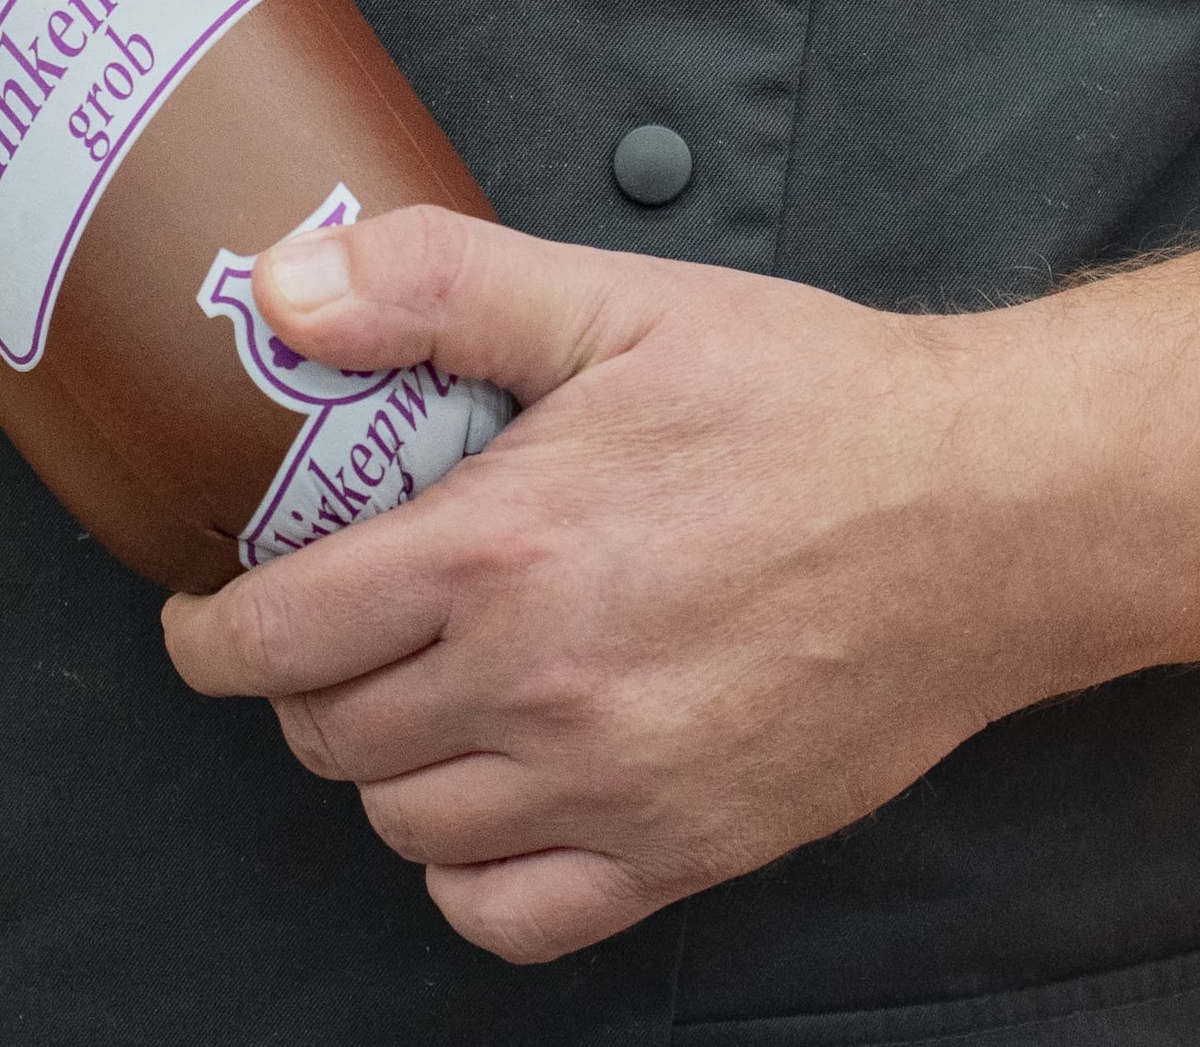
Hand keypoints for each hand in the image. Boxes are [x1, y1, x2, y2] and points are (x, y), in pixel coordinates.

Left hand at [159, 207, 1051, 962]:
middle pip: (327, 736)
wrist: (989, 515)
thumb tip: (282, 284)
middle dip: (303, 682)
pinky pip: (510, 916)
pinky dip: (473, 871)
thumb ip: (435, 284)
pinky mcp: (682, 851)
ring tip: (424, 690)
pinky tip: (496, 793)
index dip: (209, 629)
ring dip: (388, 763)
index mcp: (502, 549)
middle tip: (335, 625)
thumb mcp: (616, 299)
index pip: (271, 637)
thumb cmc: (812, 401)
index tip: (210, 608)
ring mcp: (611, 787)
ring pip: (405, 825)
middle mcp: (540, 687)